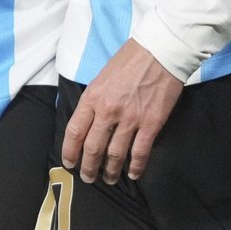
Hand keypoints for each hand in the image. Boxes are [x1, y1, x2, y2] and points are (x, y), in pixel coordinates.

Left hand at [62, 40, 184, 183]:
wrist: (161, 51)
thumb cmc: (131, 58)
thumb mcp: (103, 76)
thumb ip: (95, 99)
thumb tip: (90, 121)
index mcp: (93, 97)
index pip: (74, 131)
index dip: (70, 151)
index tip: (70, 163)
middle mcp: (108, 111)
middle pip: (93, 148)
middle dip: (88, 167)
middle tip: (88, 177)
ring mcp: (130, 119)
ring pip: (115, 155)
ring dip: (110, 171)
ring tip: (109, 179)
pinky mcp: (151, 124)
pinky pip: (140, 152)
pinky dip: (135, 167)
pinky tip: (132, 174)